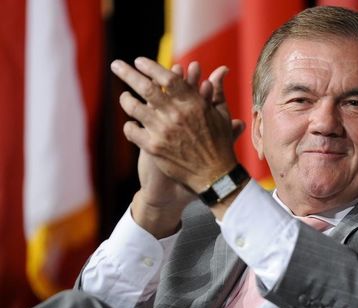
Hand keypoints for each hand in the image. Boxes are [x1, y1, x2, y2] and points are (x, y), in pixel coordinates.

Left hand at [112, 57, 239, 192]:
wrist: (215, 175)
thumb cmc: (220, 143)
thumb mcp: (221, 114)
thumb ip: (216, 90)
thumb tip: (222, 69)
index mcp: (193, 103)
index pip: (167, 78)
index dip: (151, 67)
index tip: (139, 61)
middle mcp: (176, 114)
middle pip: (146, 88)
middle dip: (128, 74)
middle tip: (115, 65)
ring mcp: (163, 131)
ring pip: (135, 108)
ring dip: (126, 100)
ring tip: (123, 96)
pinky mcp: (154, 148)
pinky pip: (132, 131)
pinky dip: (129, 126)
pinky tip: (130, 124)